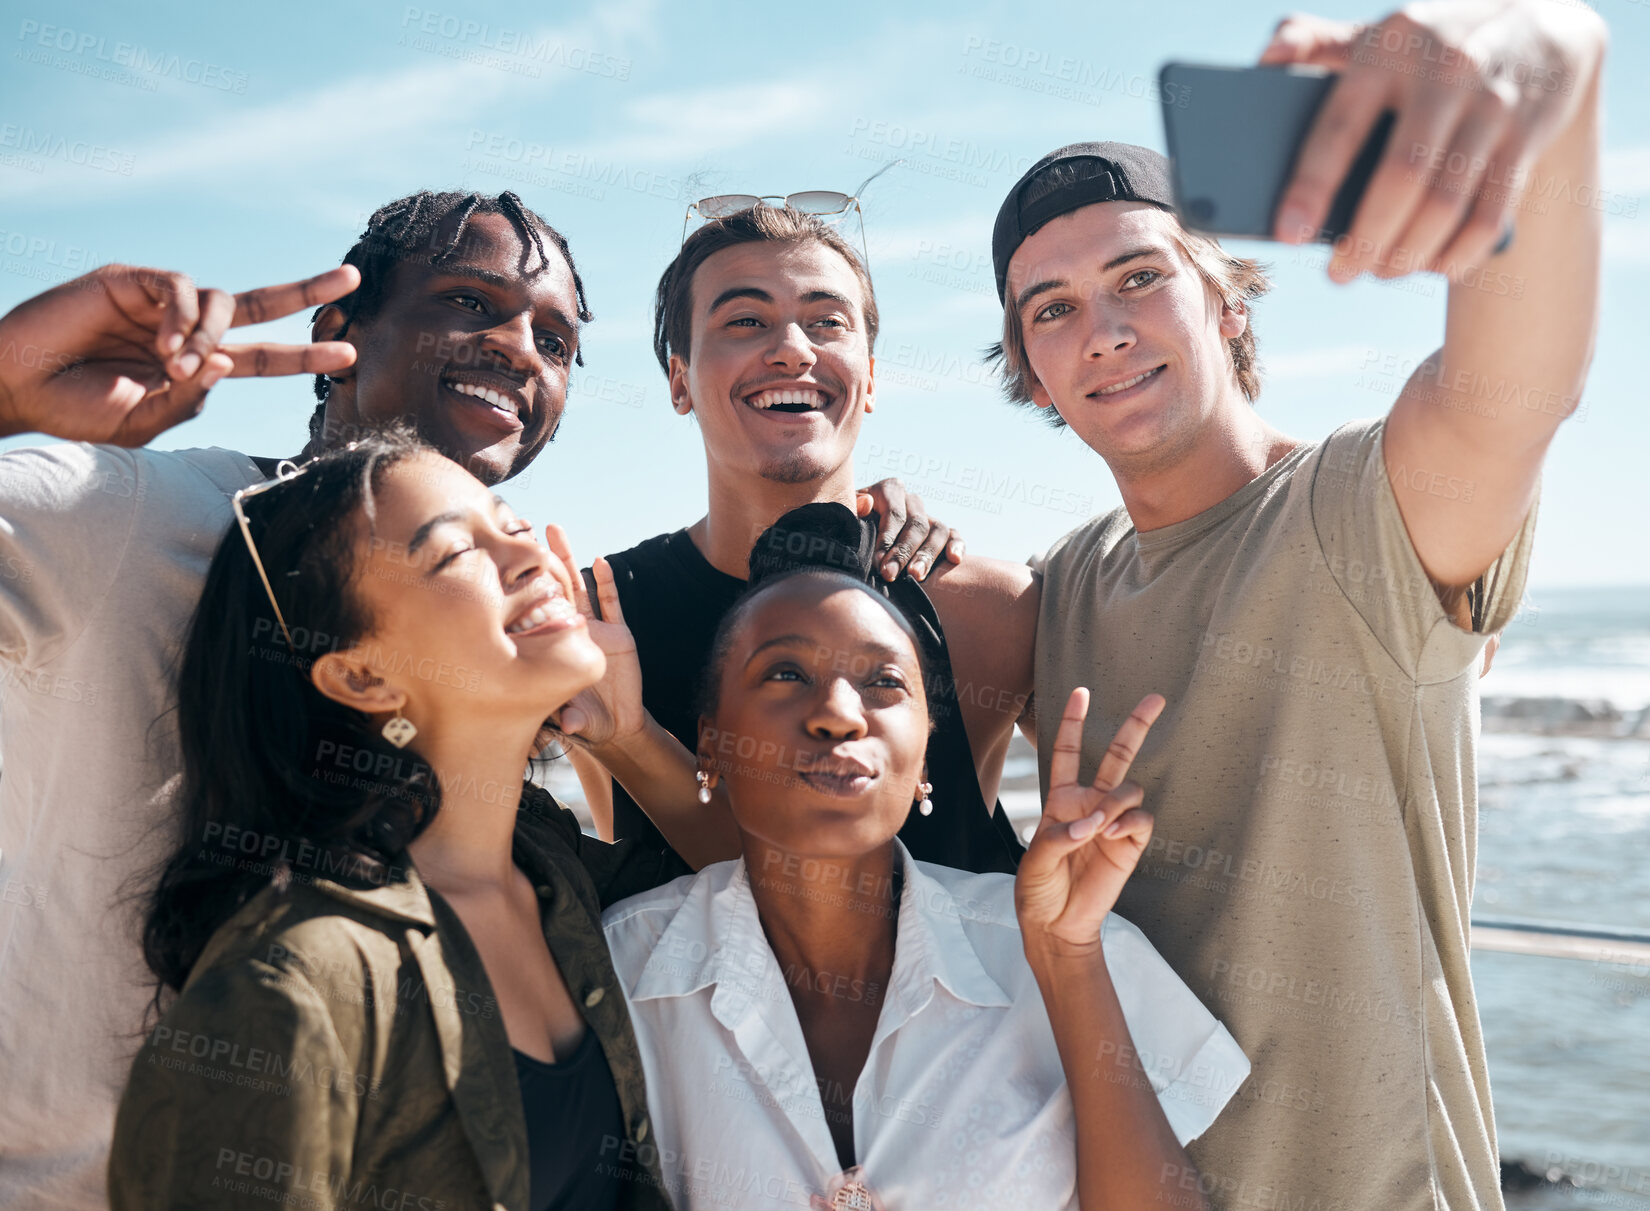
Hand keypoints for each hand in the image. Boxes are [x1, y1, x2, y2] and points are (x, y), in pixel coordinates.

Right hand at [0, 263, 359, 445]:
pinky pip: (178, 287)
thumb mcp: (144, 422)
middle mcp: (187, 330)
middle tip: (351, 279)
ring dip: (210, 335)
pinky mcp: (129, 281)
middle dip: (307, 292)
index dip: (305, 354)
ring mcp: (160, 303)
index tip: (350, 352)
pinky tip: (164, 346)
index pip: (263, 357)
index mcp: (197, 367)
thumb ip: (189, 398)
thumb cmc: (79, 411)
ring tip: (178, 365)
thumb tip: (230, 362)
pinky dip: (182, 316)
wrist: (20, 389)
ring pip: (220, 300)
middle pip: (261, 305)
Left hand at [542, 525, 643, 749]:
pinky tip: (601, 562)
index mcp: (553, 646)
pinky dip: (607, 583)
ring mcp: (595, 629)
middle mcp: (570, 631)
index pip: (535, 611)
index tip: (505, 563)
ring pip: (579, 587)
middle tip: (525, 530)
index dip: (522, 587)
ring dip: (568, 560)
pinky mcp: (619, 634)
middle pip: (553, 588)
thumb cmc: (586, 720)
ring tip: (555, 532)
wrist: (617, 724)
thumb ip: (573, 720)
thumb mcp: (577, 720)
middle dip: (542, 560)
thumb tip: (568, 725)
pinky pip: (611, 604)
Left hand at [854, 478, 962, 581]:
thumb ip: (851, 510)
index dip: (887, 538)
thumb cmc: (846, 530)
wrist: (855, 542)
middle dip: (903, 552)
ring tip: (915, 577)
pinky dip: (957, 545)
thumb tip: (867, 504)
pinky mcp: (941, 533)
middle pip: (916, 523)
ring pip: (937, 530)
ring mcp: (928, 516)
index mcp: (888, 490)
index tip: (877, 562)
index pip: (894, 512)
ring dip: (927, 555)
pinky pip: (954, 535)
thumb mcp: (843, 519)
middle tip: (890, 576)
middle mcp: (910, 501)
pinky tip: (954, 560)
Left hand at [1015, 688, 1163, 959]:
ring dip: (1115, 801)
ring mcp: (1113, 823)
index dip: (1071, 721)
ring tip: (1099, 828)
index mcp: (1061, 800)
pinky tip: (1112, 837)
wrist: (1057, 925)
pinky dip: (1128, 822)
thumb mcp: (1033, 861)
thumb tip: (1093, 823)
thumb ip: (1058, 837)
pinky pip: (1141, 820)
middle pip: (1116, 755)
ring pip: (1129, 788)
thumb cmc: (1037, 889)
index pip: (1066, 752)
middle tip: (1156, 697)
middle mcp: (1090, 804)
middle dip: (1135, 725)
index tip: (1081, 691)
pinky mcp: (1130, 845)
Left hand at [1264, 2, 1605, 281]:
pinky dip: (1461, 253)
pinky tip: (1435, 266)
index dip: (1312, 187)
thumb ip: (1315, 40)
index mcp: (1388, 50)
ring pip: (1447, 203)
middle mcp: (1444, 72)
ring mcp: (1492, 104)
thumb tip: (1267, 58)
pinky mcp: (1527, 135)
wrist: (1540, 13)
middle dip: (1367, 239)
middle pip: (1401, 177)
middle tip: (1340, 274)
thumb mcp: (1375, 30)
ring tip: (1382, 272)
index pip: (1341, 128)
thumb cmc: (1429, 40)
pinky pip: (1494, 212)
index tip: (1290, 234)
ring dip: (1409, 254)